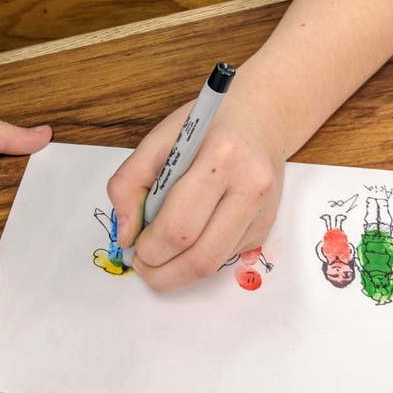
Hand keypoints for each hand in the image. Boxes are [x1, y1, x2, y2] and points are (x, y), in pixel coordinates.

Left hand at [107, 93, 283, 291]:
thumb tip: (126, 235)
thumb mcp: (159, 138)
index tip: (133, 246)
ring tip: (158, 259)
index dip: (149, 248)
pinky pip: (224, 257)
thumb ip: (130, 181)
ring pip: (214, 265)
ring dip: (178, 273)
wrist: (260, 118)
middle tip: (142, 264)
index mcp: (221, 158)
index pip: (179, 226)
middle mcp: (250, 188)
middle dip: (162, 272)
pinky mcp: (266, 229)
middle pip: (201, 257)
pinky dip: (198, 258)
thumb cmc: (206, 126)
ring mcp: (263, 213)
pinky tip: (189, 239)